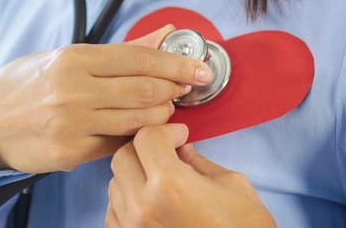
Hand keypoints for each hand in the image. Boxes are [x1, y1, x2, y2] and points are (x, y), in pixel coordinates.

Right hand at [0, 25, 213, 173]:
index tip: (200, 68)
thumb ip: (123, 49)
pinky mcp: (70, 152)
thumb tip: (167, 32)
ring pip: (137, 121)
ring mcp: (71, 124)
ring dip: (162, 116)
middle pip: (144, 90)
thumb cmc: (30, 82)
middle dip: (175, 89)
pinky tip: (146, 130)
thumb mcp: (70, 56)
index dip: (176, 63)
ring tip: (169, 108)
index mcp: (75, 59)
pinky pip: (118, 144)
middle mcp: (73, 90)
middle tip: (189, 87)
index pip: (139, 58)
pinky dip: (138, 137)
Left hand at [106, 124, 275, 227]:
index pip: (146, 138)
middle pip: (122, 157)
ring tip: (160, 181)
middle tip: (167, 152)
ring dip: (134, 175)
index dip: (165, 131)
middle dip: (145, 148)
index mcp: (170, 184)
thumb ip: (199, 162)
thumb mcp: (231, 185)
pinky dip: (127, 203)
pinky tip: (151, 204)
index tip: (178, 135)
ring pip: (114, 184)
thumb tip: (182, 149)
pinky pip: (114, 214)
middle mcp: (142, 206)